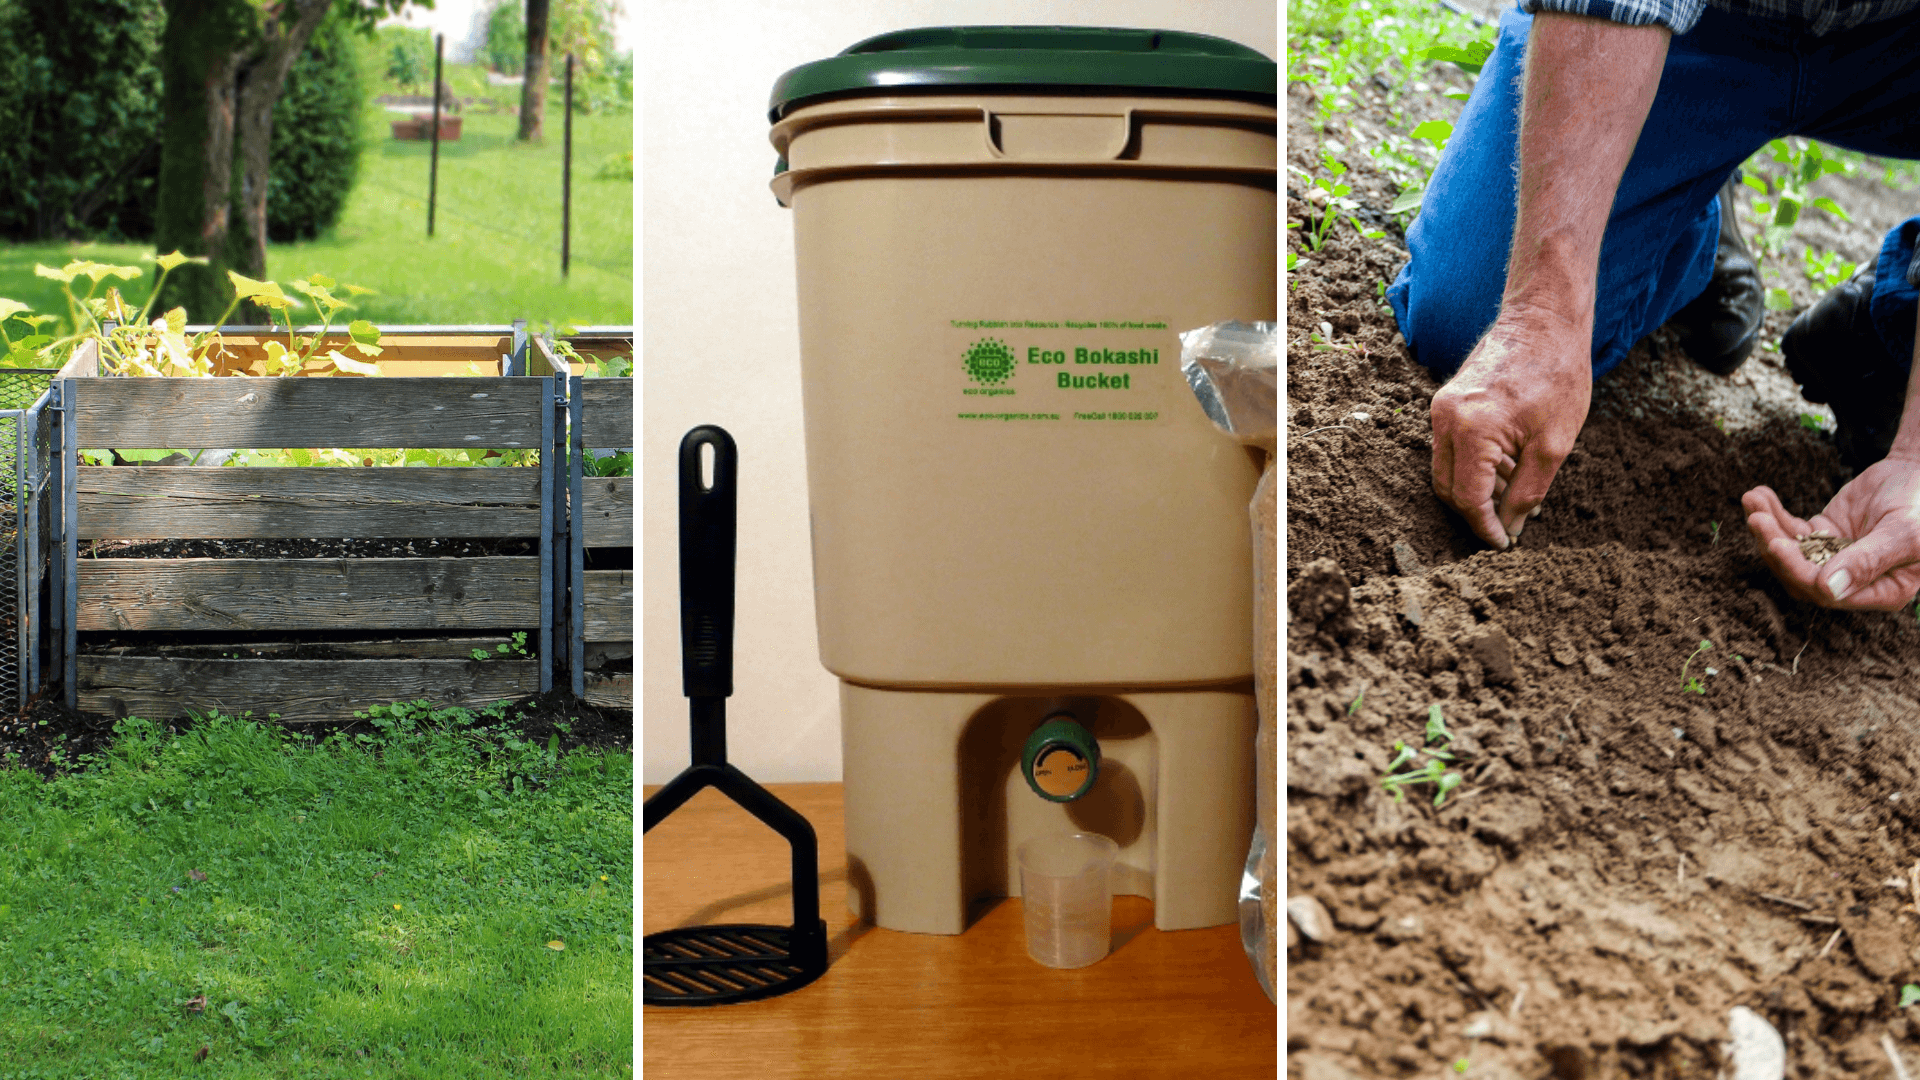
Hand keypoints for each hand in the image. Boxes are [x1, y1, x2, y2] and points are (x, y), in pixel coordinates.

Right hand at [1429, 313, 1592, 547]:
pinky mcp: (1445, 401)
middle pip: (1447, 488)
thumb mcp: (1554, 444)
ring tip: (1514, 495)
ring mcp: (1441, 409)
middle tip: (1507, 527)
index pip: (1468, 498)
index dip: (1484, 528)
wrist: (1543, 320)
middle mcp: (1446, 420)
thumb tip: (1510, 527)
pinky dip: (1472, 466)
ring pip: (1445, 470)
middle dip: (1475, 513)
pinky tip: (1505, 468)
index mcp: (1473, 430)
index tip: (1503, 544)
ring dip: (1474, 490)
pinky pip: (1449, 448)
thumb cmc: (1558, 376)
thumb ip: (1528, 492)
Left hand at [1743, 459, 1919, 609]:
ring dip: (1767, 528)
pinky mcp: (1823, 534)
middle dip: (1775, 547)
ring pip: (1790, 552)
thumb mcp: (1904, 532)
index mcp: (1882, 591)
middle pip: (1800, 574)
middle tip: (1756, 519)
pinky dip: (1773, 513)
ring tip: (1752, 500)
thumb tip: (1830, 590)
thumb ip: (1869, 561)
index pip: (1827, 592)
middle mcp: (1854, 580)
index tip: (1777, 544)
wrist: (1918, 473)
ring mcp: (1835, 557)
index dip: (1798, 571)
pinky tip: (1759, 495)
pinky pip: (1791, 529)